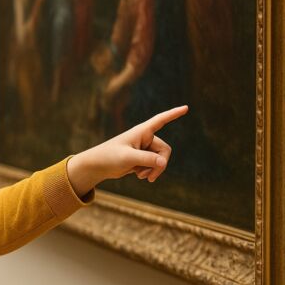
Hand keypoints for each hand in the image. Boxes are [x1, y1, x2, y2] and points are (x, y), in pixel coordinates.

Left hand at [67, 105, 187, 196]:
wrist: (98, 166)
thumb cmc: (109, 157)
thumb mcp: (128, 158)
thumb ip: (146, 160)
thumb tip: (164, 163)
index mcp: (141, 131)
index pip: (160, 120)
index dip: (173, 114)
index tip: (186, 107)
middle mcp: (145, 138)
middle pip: (165, 151)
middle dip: (160, 165)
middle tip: (150, 176)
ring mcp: (144, 148)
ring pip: (161, 160)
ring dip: (154, 170)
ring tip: (141, 176)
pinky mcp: (142, 158)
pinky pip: (154, 166)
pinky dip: (149, 172)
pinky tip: (138, 175)